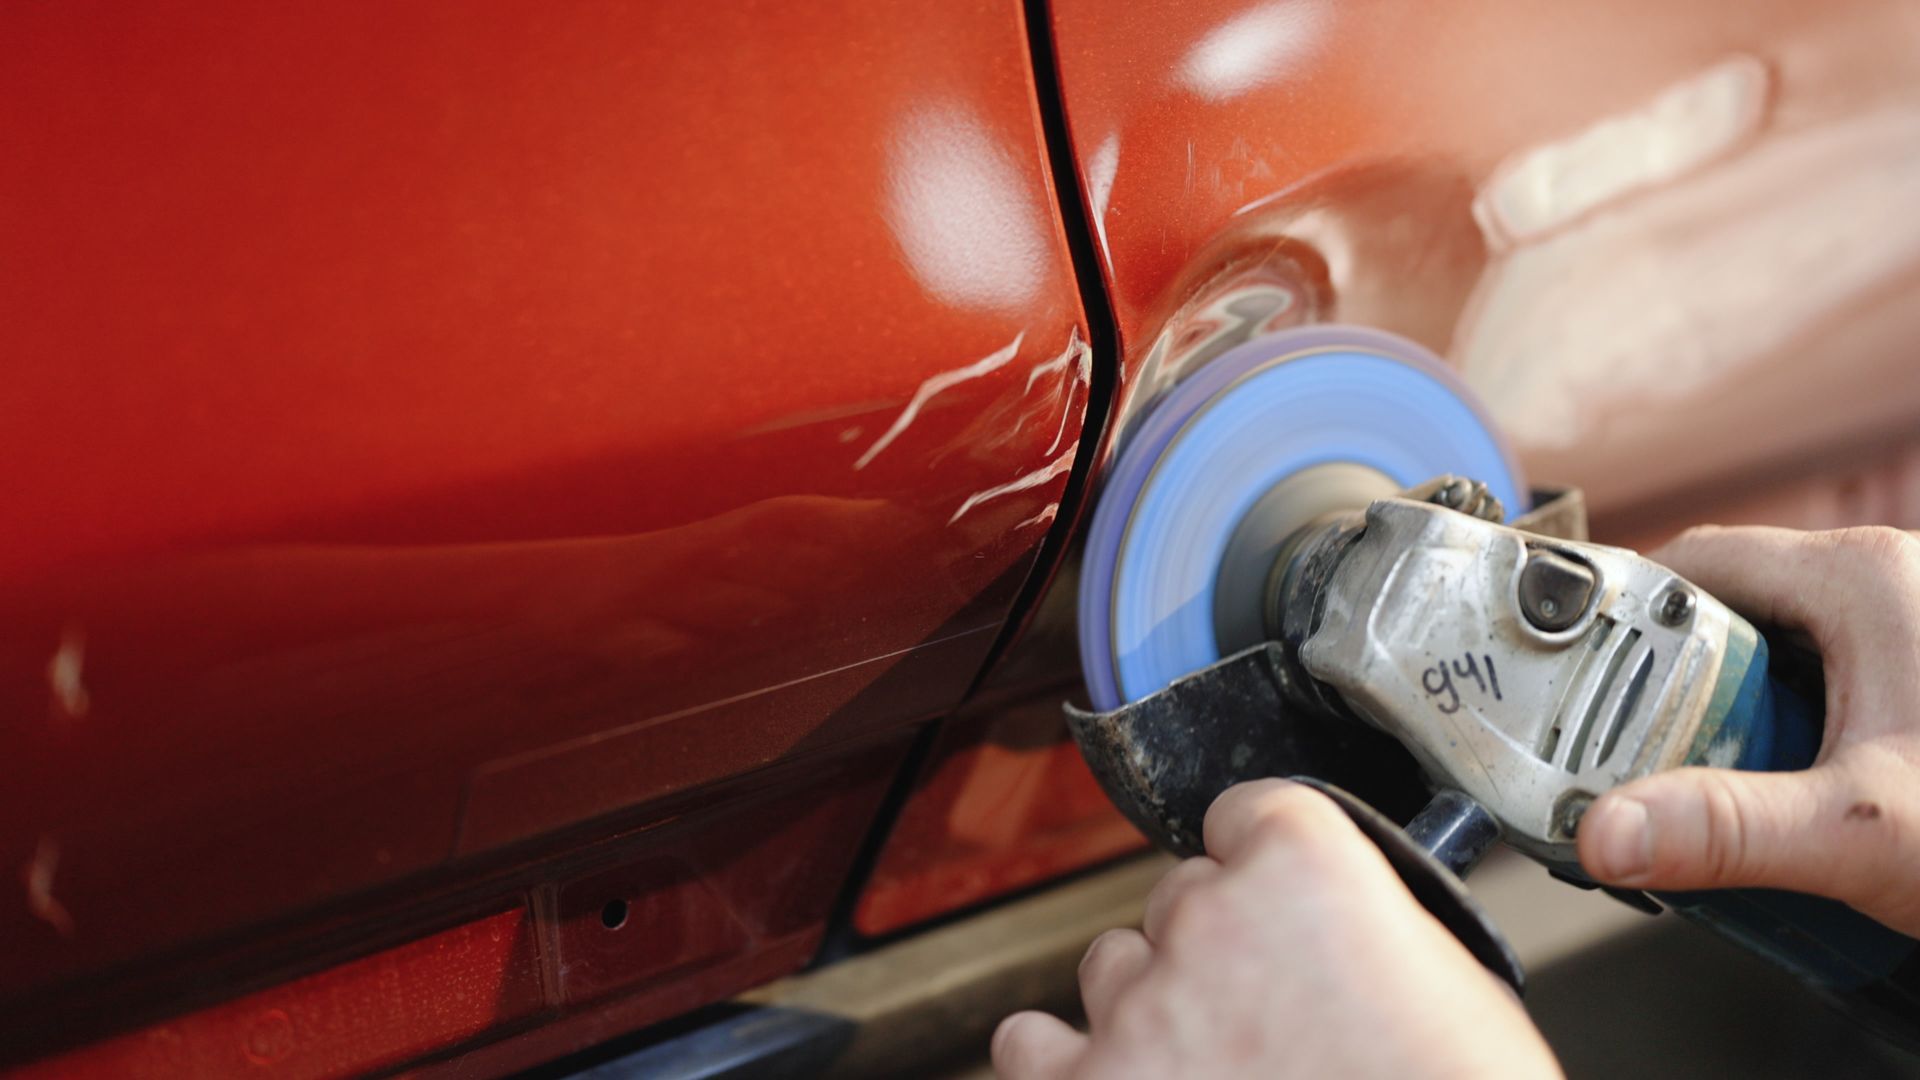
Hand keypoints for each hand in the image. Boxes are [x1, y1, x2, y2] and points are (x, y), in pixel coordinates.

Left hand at [993, 779, 1559, 1078]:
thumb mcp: (1452, 983)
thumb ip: (1367, 923)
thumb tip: (1339, 930)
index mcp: (1304, 869)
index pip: (1247, 815)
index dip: (1263, 863)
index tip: (1271, 897)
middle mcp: (1209, 918)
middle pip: (1182, 896)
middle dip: (1217, 948)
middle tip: (1266, 1017)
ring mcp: (1142, 1007)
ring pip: (1113, 963)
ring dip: (1150, 1001)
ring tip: (1210, 1063)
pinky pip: (1031, 1047)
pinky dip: (1065, 1061)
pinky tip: (1116, 1077)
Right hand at [1579, 526, 1919, 936]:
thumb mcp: (1862, 831)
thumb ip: (1726, 829)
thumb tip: (1609, 832)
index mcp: (1863, 577)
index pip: (1696, 562)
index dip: (1621, 617)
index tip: (1571, 674)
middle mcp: (1887, 584)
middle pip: (1729, 611)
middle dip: (1672, 686)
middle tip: (1634, 754)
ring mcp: (1909, 631)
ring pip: (1774, 654)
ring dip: (1728, 720)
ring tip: (1706, 786)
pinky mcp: (1918, 681)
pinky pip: (1822, 685)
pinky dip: (1783, 735)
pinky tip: (1782, 798)